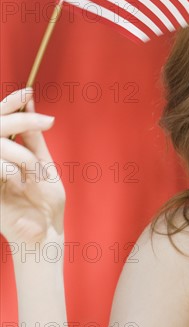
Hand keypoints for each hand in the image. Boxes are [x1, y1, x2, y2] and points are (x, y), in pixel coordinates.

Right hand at [0, 88, 64, 243]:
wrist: (45, 235)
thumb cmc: (44, 201)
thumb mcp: (42, 164)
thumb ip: (32, 137)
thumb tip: (29, 102)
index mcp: (6, 155)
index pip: (1, 122)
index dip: (10, 104)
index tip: (28, 92)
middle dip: (21, 120)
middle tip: (47, 122)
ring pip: (0, 147)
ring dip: (22, 156)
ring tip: (33, 172)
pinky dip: (10, 170)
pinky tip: (19, 182)